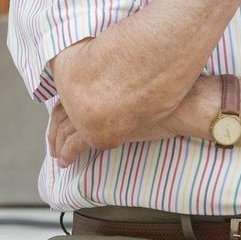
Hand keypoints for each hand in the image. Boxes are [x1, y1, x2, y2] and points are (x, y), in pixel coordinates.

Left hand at [47, 92, 187, 166]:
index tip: (63, 118)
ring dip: (57, 143)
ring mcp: (94, 112)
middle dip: (55, 130)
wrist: (186, 103)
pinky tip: (66, 161)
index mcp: (100, 78)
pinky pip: (75, 144)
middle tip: (54, 142)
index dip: (63, 108)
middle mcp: (92, 93)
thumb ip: (125, 84)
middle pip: (62, 112)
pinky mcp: (100, 130)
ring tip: (59, 155)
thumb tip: (121, 92)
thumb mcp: (143, 81)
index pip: (70, 94)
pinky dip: (67, 153)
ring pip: (64, 129)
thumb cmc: (173, 91)